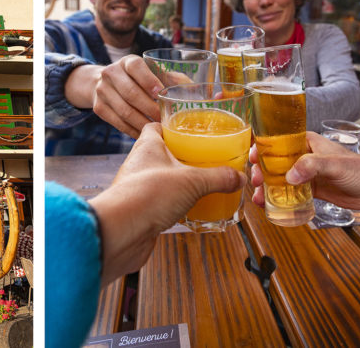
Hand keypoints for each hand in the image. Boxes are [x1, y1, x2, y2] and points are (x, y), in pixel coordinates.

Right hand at [65, 55, 162, 137]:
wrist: (108, 84)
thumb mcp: (153, 72)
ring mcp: (102, 90)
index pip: (136, 67)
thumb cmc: (140, 79)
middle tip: (164, 120)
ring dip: (143, 123)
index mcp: (128, 62)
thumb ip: (171, 78)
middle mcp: (111, 73)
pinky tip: (145, 134)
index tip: (161, 94)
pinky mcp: (99, 108)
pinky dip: (133, 131)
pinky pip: (118, 123)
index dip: (149, 80)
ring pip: (125, 111)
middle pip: (131, 93)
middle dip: (150, 109)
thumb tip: (193, 89)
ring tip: (158, 130)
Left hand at [90, 123, 246, 283]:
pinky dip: (175, 205)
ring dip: (179, 182)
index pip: (156, 127)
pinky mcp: (141, 210)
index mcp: (148, 146)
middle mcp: (140, 165)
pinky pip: (161, 202)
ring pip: (162, 179)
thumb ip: (217, 177)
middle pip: (162, 154)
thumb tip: (238, 177)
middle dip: (182, 157)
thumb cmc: (147, 195)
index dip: (171, 126)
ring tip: (201, 185)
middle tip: (203, 159)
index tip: (189, 129)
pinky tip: (191, 210)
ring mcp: (139, 188)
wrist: (121, 233)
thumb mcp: (192, 181)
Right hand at [250, 132, 359, 215]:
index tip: (253, 156)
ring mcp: (308, 174)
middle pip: (276, 161)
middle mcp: (305, 156)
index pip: (280, 140)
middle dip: (263, 171)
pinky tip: (270, 204)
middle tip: (256, 181)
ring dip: (268, 187)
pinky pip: (291, 193)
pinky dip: (280, 198)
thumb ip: (312, 165)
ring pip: (281, 178)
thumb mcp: (334, 164)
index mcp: (308, 142)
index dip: (264, 147)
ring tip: (259, 197)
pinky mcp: (312, 189)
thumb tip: (290, 175)